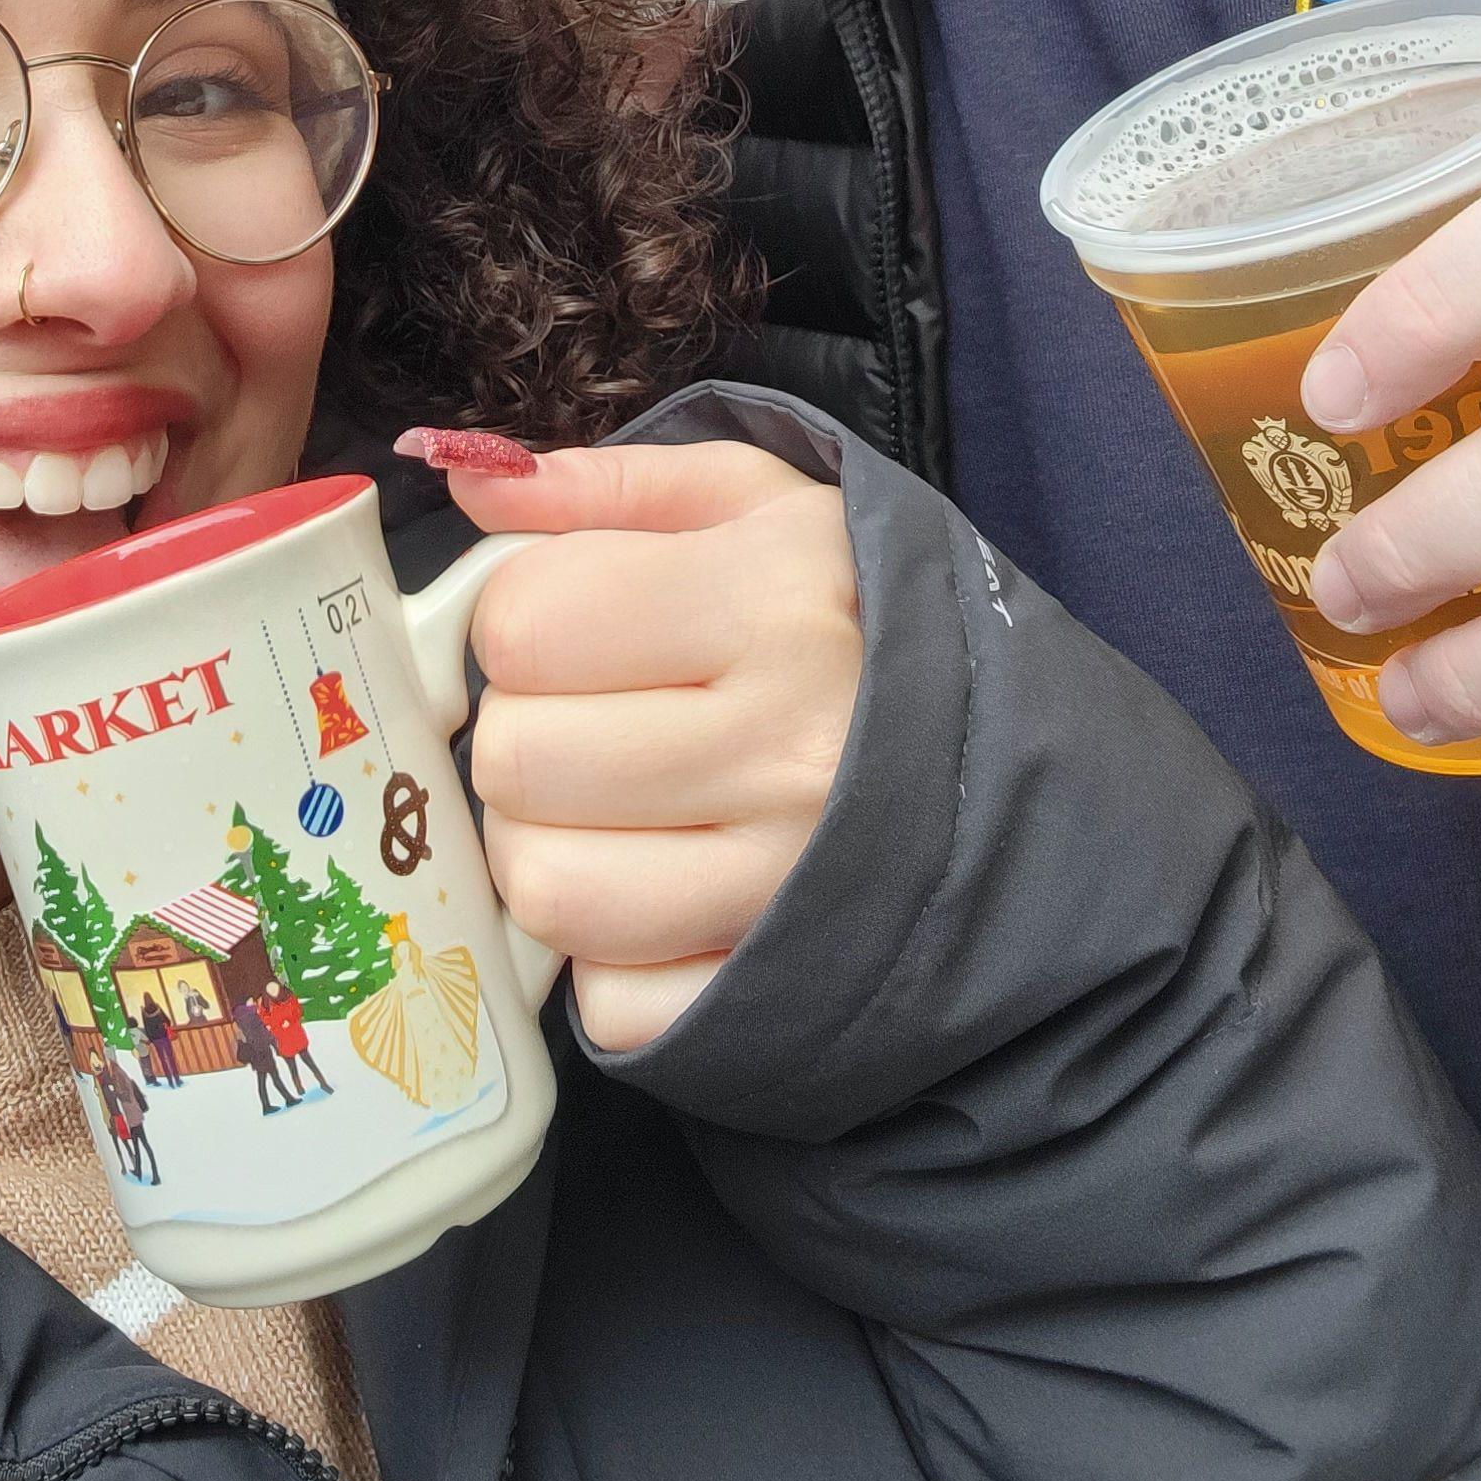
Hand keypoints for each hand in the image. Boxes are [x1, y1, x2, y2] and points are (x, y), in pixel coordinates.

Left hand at [434, 440, 861, 1051]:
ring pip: (544, 886)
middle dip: (526, 729)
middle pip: (518, 758)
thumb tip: (468, 483)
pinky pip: (606, 997)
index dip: (519, 619)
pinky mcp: (769, 992)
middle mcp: (785, 750)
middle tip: (589, 716)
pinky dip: (607, 954)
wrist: (1012, 765)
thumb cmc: (860, 615)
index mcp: (774, 601)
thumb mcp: (764, 503)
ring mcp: (780, 887)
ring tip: (609, 803)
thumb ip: (608, 485)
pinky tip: (659, 887)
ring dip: (548, 843)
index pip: (524, 626)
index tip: (569, 625)